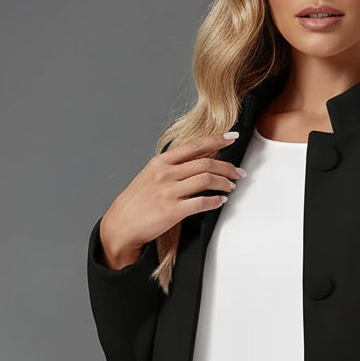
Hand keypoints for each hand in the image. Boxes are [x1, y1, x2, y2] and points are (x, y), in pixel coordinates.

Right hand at [99, 130, 244, 267]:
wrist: (121, 223)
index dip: (217, 139)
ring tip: (231, 187)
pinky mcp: (172, 211)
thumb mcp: (151, 175)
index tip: (232, 137)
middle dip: (227, 167)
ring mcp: (169, 192)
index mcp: (161, 162)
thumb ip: (173, 167)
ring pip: (207, 180)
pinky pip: (202, 203)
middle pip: (206, 163)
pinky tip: (221, 202)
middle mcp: (166, 174)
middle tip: (238, 172)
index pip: (195, 146)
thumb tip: (199, 160)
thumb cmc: (137, 201)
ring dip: (224, 183)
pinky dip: (215, 201)